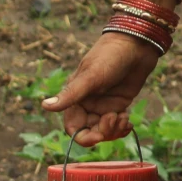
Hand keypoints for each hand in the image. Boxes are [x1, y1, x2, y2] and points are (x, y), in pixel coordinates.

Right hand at [43, 32, 162, 145]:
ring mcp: (104, 104)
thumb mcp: (90, 76)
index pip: (73, 127)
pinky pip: (117, 124)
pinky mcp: (119, 103)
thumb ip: (70, 94)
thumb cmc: (110, 56)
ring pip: (104, 130)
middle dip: (102, 132)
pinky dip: (122, 127)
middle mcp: (87, 103)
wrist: (137, 43)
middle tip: (115, 119)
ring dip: (114, 130)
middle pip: (90, 132)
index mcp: (75, 97)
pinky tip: (129, 122)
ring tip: (124, 119)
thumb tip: (44, 106)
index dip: (83, 137)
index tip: (98, 137)